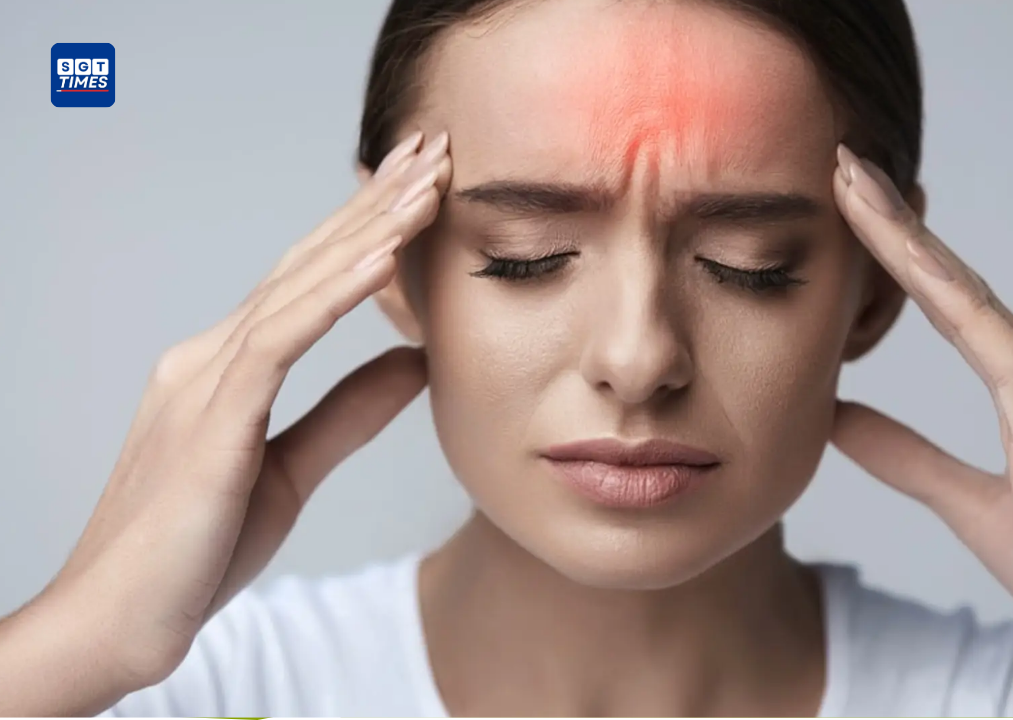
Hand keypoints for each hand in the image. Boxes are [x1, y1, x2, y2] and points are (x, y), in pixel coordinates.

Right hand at [38, 131, 450, 691]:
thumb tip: (413, 363)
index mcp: (227, 367)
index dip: (366, 229)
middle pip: (307, 262)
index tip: (420, 187)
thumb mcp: (294, 471)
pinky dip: (333, 295)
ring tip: (426, 182)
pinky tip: (380, 258)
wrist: (119, 623)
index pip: (309, 280)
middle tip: (432, 148)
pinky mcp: (211, 420)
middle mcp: (210, 357)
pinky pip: (280, 341)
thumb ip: (349, 413)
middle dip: (374, 202)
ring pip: (298, 286)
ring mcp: (204, 381)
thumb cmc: (193, 553)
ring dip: (368, 230)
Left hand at [826, 146, 1012, 712]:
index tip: (852, 203)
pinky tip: (917, 276)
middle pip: (960, 285)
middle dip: (899, 224)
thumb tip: (835, 416)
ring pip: (975, 305)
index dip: (901, 252)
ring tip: (861, 193)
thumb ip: (903, 455)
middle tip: (845, 165)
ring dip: (914, 248)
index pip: (953, 302)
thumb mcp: (964, 503)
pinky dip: (962, 316)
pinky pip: (1005, 364)